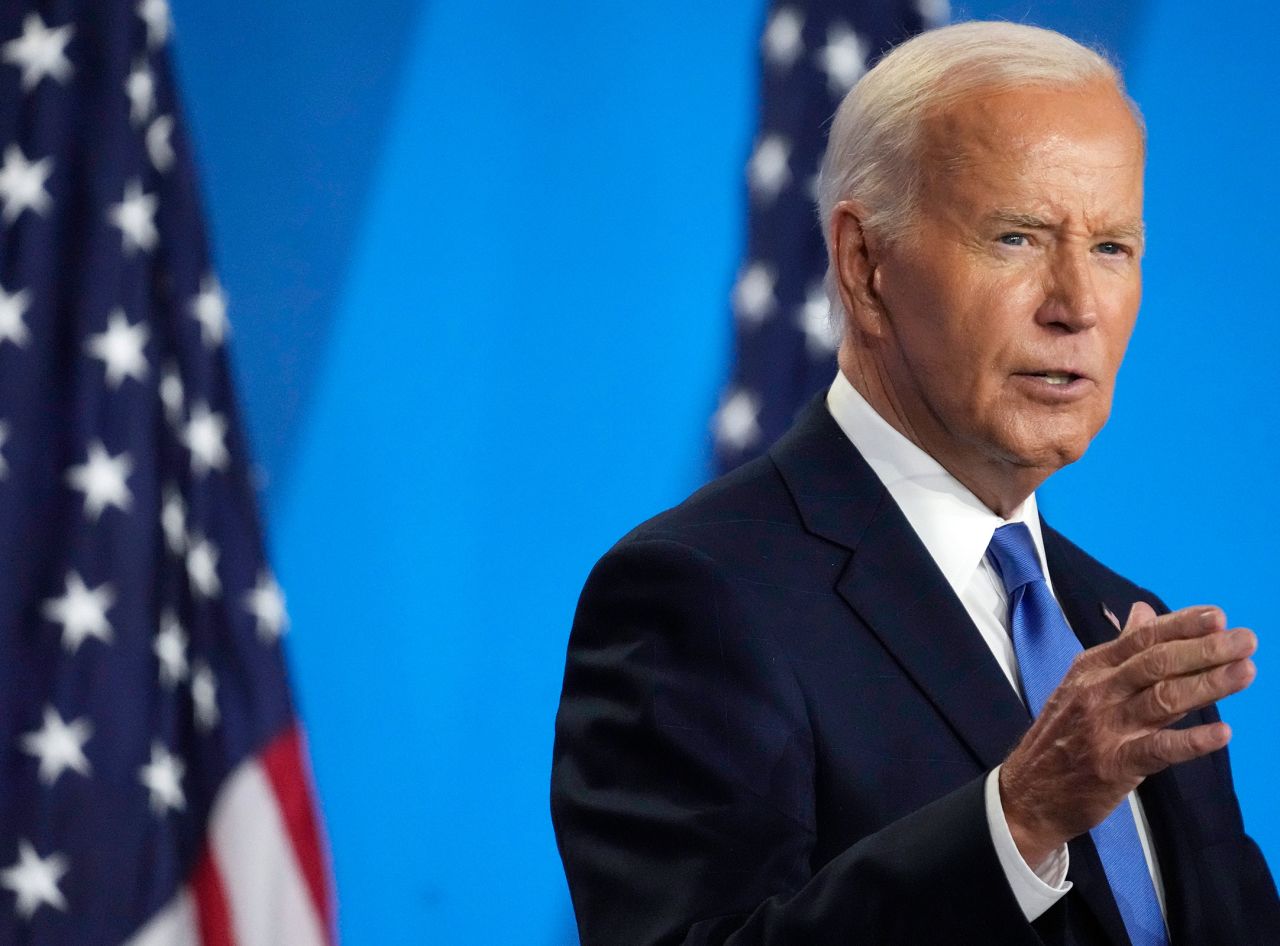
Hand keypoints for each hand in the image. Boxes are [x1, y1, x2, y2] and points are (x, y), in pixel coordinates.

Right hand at [999, 601, 1256, 866]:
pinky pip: (1157, 750)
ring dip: (1207, 684)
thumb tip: (1144, 612)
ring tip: (1245, 671)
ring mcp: (1105, 728)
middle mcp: (1097, 691)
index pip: (1142, 639)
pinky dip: (1191, 741)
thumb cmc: (1061, 735)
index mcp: (1091, 668)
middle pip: (1156, 663)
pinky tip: (1222, 733)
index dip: (1181, 625)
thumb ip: (1120, 651)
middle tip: (1246, 640)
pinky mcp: (1113, 765)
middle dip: (1204, 649)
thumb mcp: (1081, 685)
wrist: (1026, 792)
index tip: (1219, 615)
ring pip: (1162, 699)